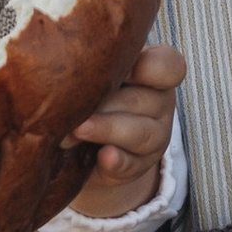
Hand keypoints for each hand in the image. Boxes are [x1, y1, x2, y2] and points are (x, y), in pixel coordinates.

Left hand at [69, 40, 184, 216]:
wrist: (86, 144)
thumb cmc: (92, 92)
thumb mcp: (97, 75)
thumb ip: (93, 68)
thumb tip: (62, 70)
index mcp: (154, 71)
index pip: (169, 66)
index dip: (150, 67)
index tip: (122, 72)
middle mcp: (160, 103)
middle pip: (143, 100)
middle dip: (105, 103)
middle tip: (70, 106)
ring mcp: (155, 137)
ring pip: (140, 133)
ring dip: (106, 130)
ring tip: (76, 131)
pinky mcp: (139, 166)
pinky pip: (132, 164)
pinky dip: (117, 161)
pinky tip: (103, 157)